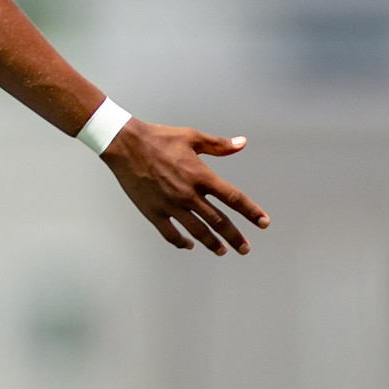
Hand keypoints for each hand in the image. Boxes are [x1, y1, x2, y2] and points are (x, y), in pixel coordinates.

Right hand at [100, 120, 269, 255]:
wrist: (125, 144)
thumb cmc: (159, 138)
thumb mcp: (191, 137)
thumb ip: (218, 145)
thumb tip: (242, 143)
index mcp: (201, 175)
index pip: (233, 198)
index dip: (251, 212)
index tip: (263, 222)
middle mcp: (189, 194)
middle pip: (219, 221)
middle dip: (235, 237)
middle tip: (245, 248)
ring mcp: (171, 205)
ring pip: (198, 231)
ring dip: (212, 243)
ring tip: (222, 251)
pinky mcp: (154, 212)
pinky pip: (171, 233)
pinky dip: (181, 242)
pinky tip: (189, 245)